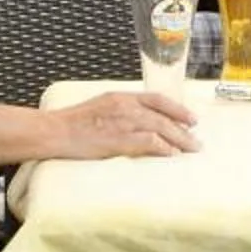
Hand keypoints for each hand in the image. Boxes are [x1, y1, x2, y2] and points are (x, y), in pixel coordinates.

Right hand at [56, 88, 199, 157]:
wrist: (54, 131)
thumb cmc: (73, 123)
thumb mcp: (100, 107)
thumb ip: (121, 111)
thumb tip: (140, 122)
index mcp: (121, 96)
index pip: (157, 99)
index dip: (177, 109)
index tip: (191, 119)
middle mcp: (125, 106)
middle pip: (163, 116)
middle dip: (184, 129)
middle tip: (196, 141)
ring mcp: (122, 122)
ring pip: (160, 128)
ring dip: (179, 140)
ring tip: (191, 150)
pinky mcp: (118, 139)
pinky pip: (148, 142)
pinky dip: (163, 148)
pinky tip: (172, 155)